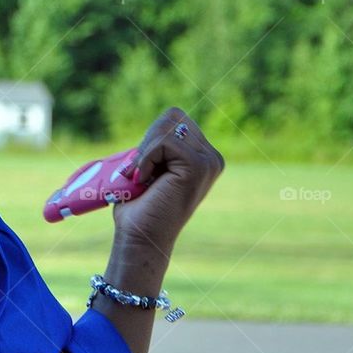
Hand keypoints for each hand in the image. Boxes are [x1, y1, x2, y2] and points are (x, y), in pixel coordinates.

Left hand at [111, 106, 224, 259]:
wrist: (140, 236)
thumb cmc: (140, 204)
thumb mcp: (150, 164)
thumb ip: (161, 142)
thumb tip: (168, 115)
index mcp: (204, 155)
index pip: (174, 117)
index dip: (151, 137)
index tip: (145, 167)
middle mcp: (212, 157)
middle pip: (172, 117)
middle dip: (149, 141)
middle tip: (143, 173)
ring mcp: (209, 162)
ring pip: (167, 128)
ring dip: (146, 152)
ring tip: (145, 178)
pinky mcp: (198, 166)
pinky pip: (164, 142)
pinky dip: (146, 159)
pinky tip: (146, 180)